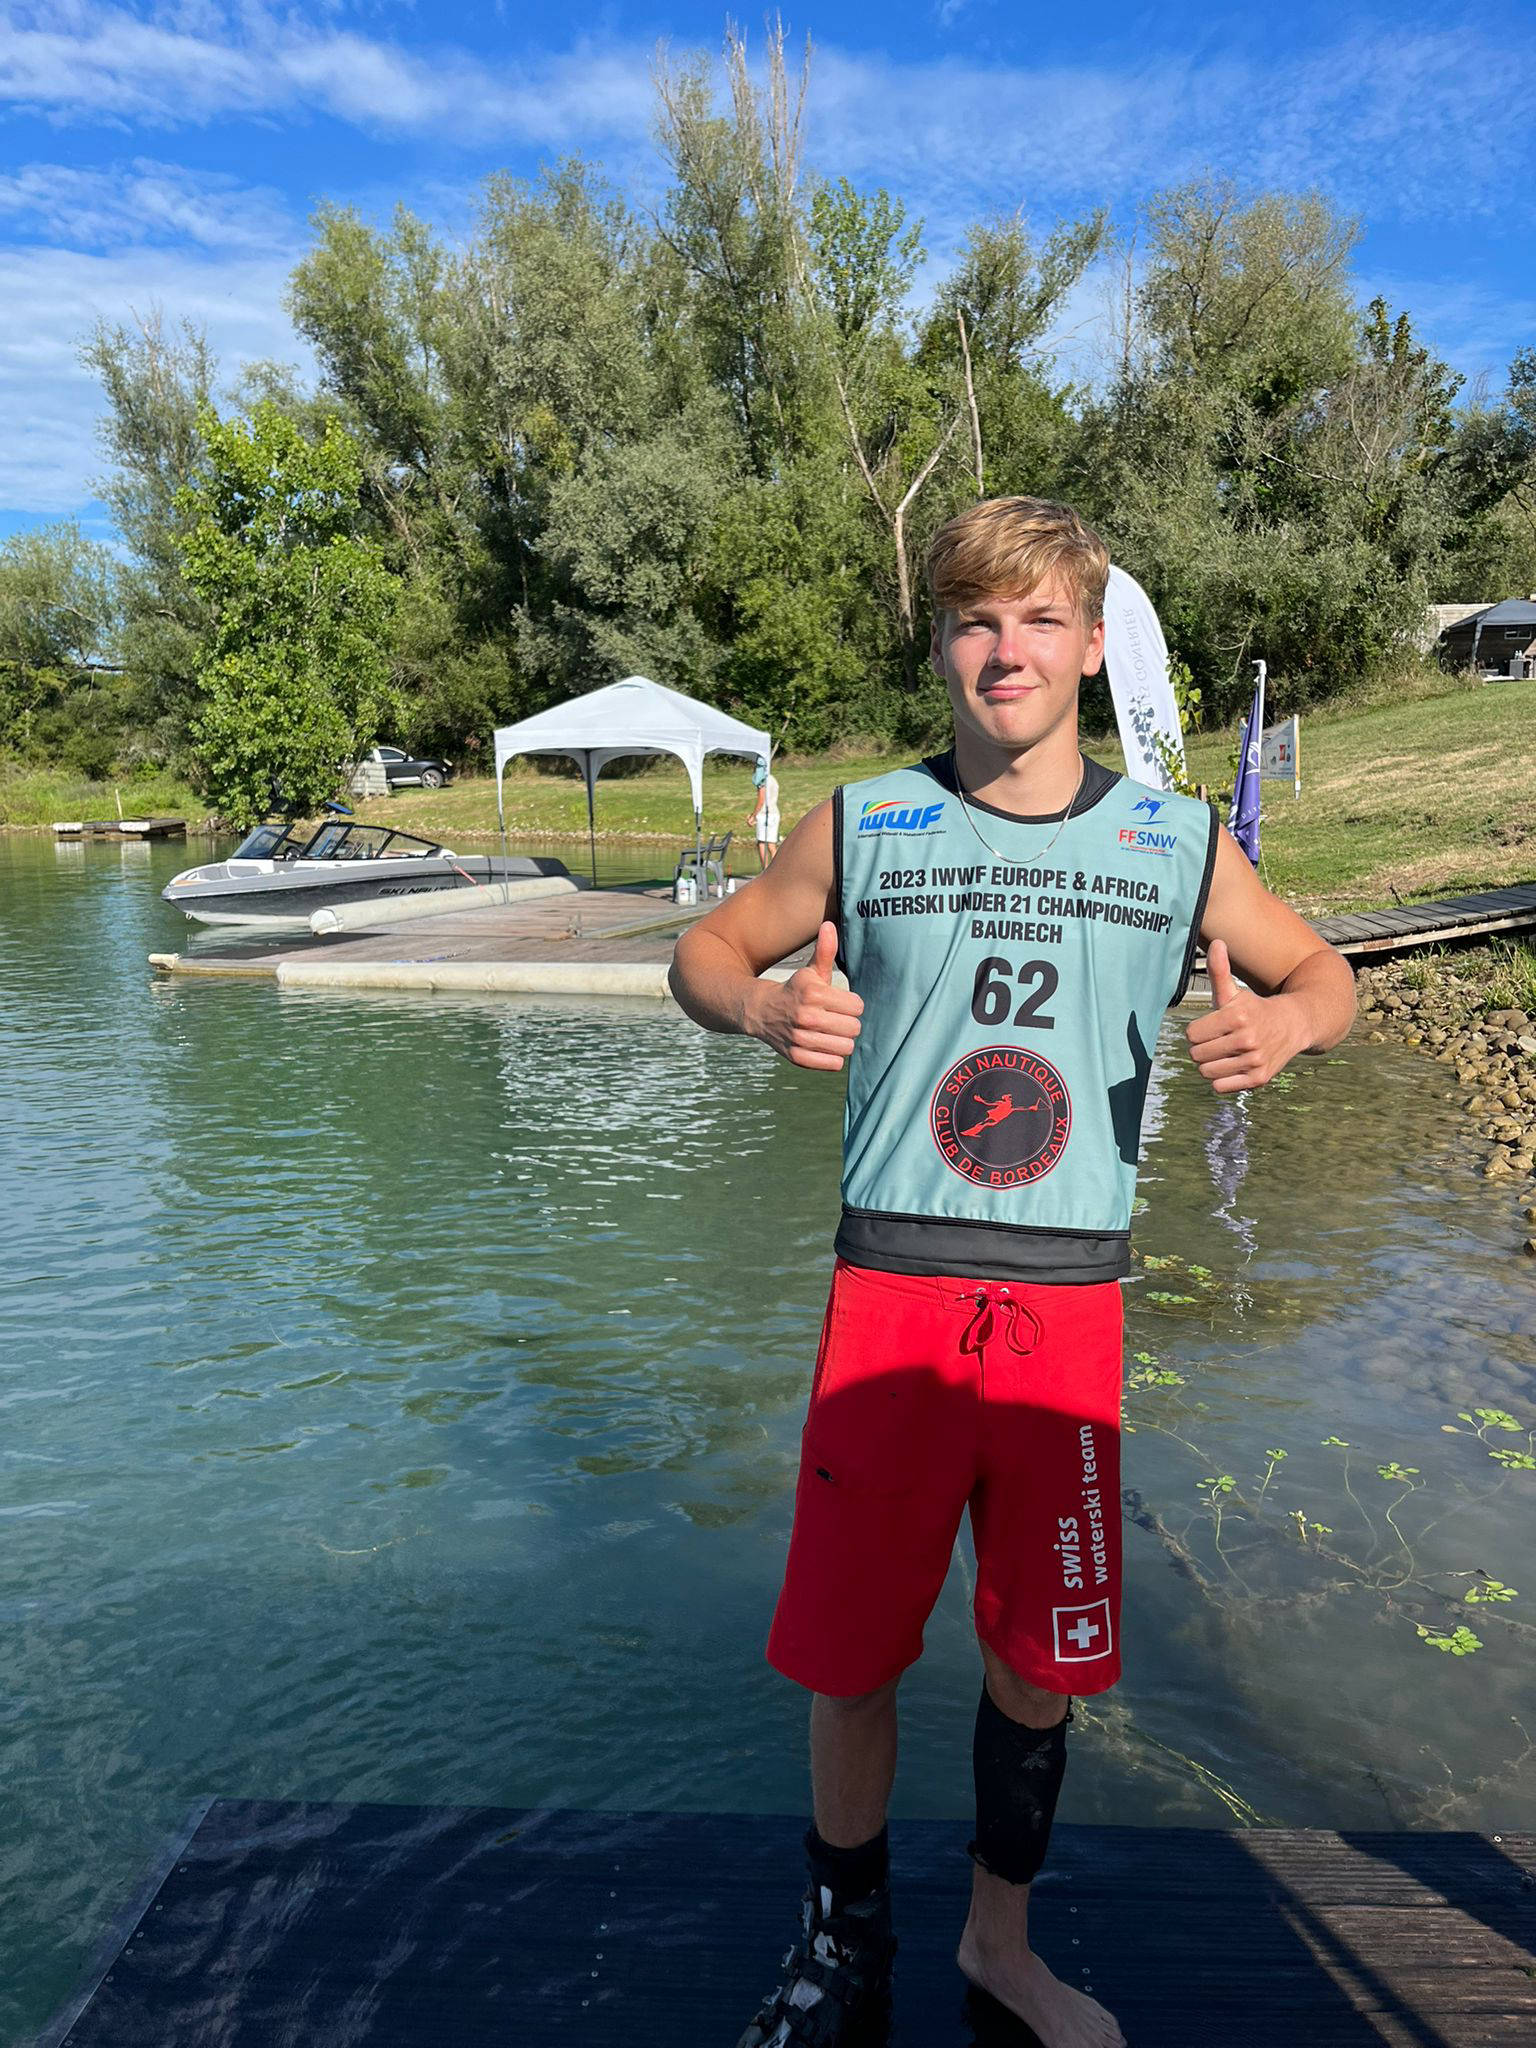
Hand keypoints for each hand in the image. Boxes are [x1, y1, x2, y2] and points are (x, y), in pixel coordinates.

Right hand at [753, 920, 863, 1070]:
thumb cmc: (795, 990)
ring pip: (846, 1047)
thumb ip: (825, 950)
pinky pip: (834, 1064)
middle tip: (836, 1019)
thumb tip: (830, 924)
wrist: (760, 1012)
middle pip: (854, 1028)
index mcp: (812, 993)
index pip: (857, 1006)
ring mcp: (800, 1039)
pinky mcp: (797, 1057)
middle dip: (848, 1023)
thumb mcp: (810, 971)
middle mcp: (806, 1016)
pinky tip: (823, 1046)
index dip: (852, 1005)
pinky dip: (832, 1057)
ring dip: (842, 1041)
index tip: (841, 1003)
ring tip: (831, 1033)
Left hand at [1185, 940, 1303, 1092]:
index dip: (1198, 1031)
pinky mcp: (1259, 1079)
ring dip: (1211, 1064)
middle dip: (1202, 1048)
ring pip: (1206, 1072)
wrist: (1294, 1026)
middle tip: (1218, 1041)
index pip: (1191, 1035)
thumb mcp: (1235, 991)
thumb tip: (1217, 943)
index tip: (1211, 1027)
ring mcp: (1254, 1060)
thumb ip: (1220, 971)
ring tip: (1225, 1053)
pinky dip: (1222, 1079)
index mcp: (1237, 1016)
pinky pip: (1220, 1087)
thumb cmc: (1254, 1008)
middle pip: (1196, 1055)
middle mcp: (1247, 1039)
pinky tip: (1233, 1065)